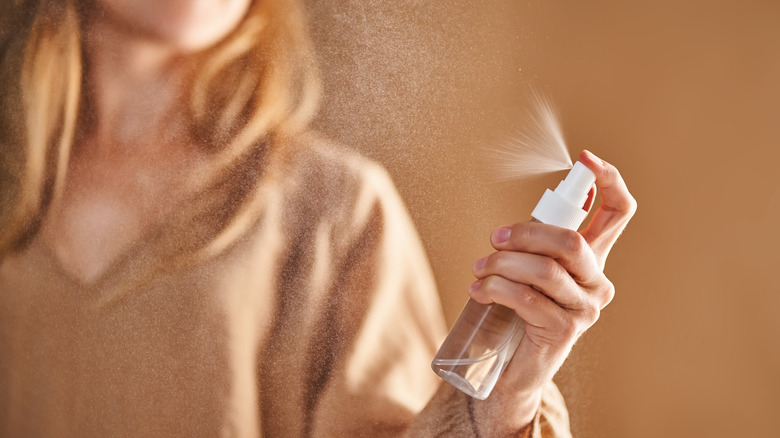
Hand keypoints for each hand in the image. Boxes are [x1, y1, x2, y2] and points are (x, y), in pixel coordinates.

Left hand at [466, 150, 636, 433]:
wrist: (510, 366)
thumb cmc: (518, 310)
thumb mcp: (528, 268)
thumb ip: (535, 243)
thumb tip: (521, 222)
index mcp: (592, 259)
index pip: (619, 214)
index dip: (610, 182)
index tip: (586, 159)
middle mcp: (597, 282)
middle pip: (571, 241)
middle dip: (526, 233)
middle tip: (495, 239)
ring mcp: (585, 308)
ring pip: (545, 270)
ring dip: (503, 264)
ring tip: (480, 270)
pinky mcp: (564, 330)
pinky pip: (527, 298)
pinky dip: (496, 289)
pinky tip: (478, 290)